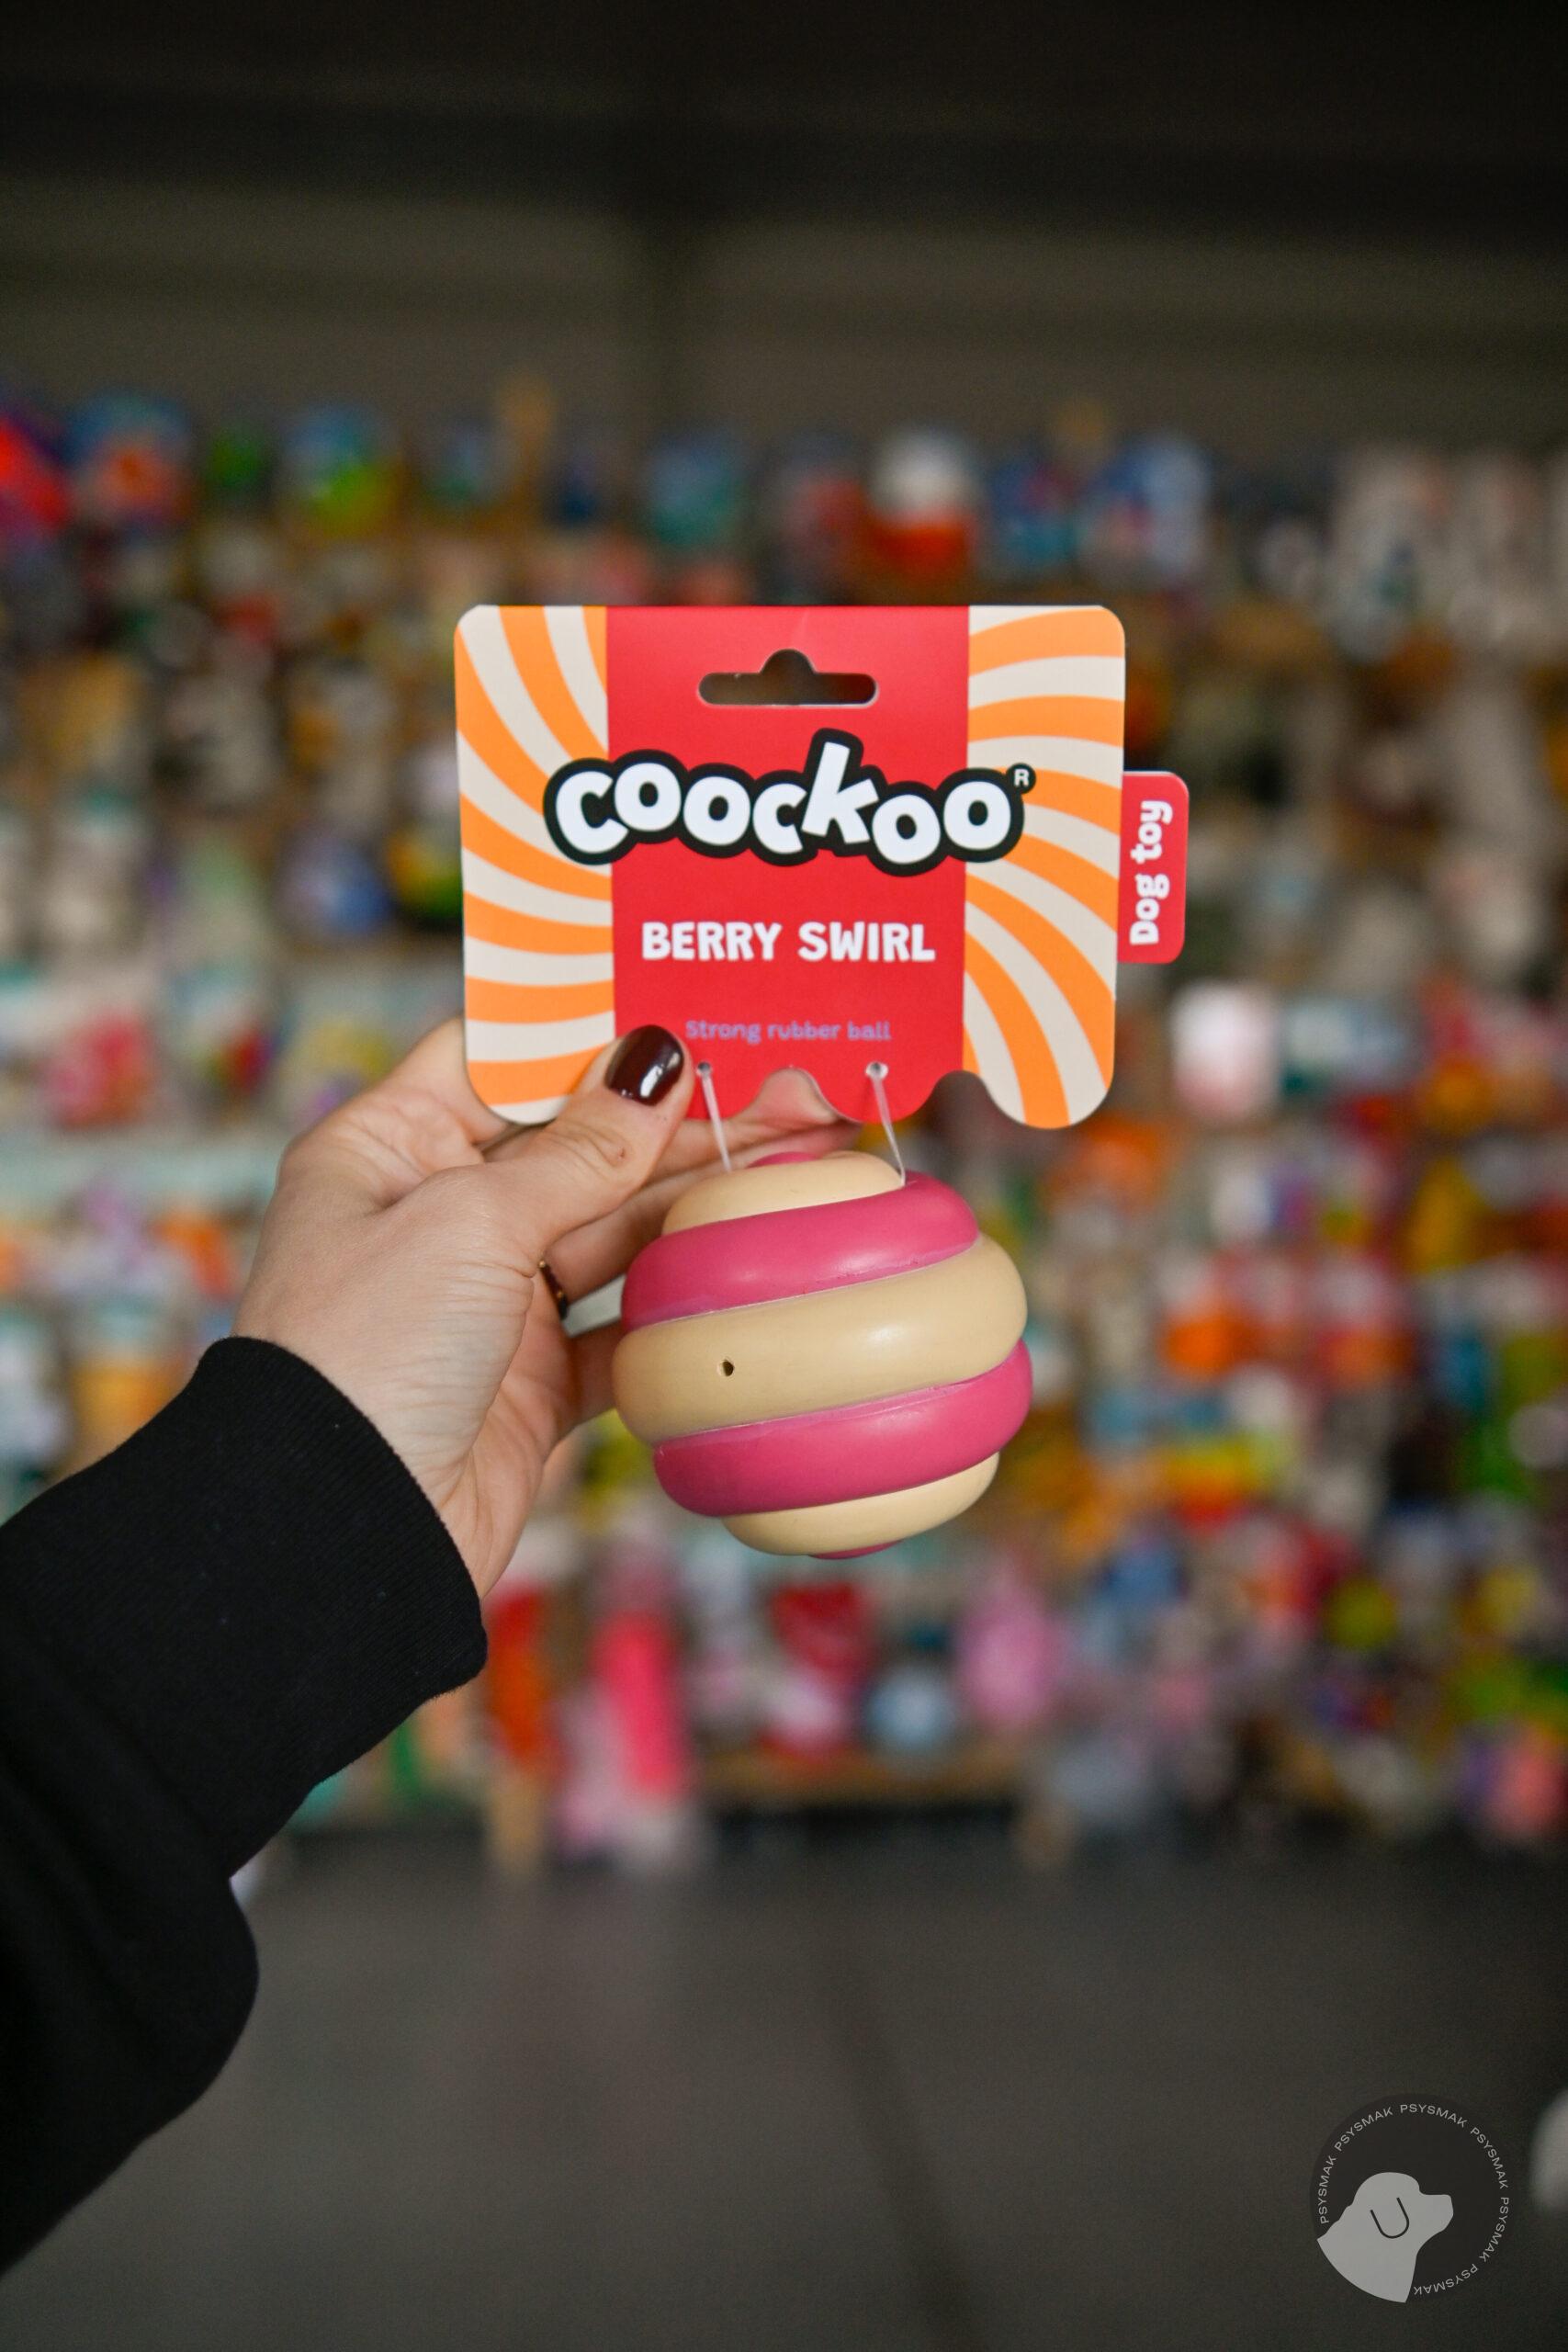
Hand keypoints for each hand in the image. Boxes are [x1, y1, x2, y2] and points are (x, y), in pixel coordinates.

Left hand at [234, 1020, 853, 1593]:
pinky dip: (684, 1298)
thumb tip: (656, 1060)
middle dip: (684, 1119)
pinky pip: (626, 1324)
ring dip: (702, 1198)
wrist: (344, 1532)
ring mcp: (490, 1301)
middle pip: (579, 1143)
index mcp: (387, 1149)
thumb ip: (578, 1149)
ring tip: (804, 1157)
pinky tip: (754, 1255)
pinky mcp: (536, 1383)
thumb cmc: (370, 1349)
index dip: (595, 1033)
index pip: (500, 1059)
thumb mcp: (471, 1220)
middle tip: (795, 1092)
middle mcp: (436, 1216)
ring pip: (615, 1229)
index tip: (695, 1011)